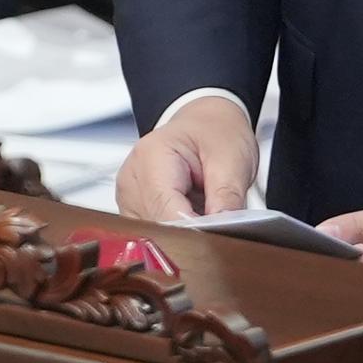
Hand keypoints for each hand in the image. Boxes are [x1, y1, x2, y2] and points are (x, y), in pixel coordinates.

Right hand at [115, 94, 260, 221]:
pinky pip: (154, 234)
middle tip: (220, 227)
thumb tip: (224, 230)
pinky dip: (176, 233)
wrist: (204, 124)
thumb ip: (227, 196)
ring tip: (205, 214)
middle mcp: (132, 178)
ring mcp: (129, 196)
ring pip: (154, 235)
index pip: (165, 212)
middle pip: (157, 227)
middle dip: (191, 233)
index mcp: (151, 156)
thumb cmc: (214, 133)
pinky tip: (193, 218)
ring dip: (183, 235)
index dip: (193, 231)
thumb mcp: (232, 159)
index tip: (219, 237)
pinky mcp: (134, 210)